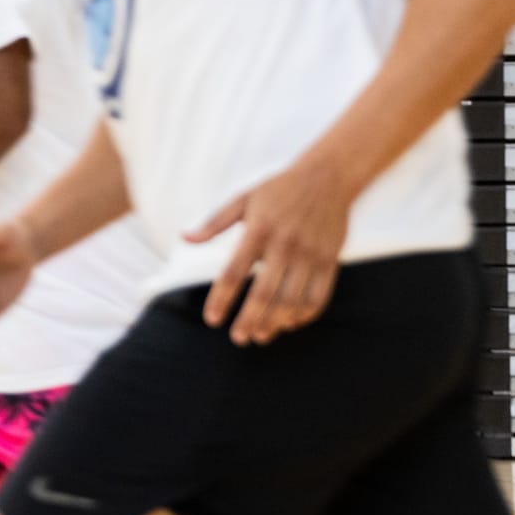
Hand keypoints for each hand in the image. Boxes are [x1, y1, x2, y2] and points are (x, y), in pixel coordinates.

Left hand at [186, 159, 353, 345]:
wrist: (328, 176)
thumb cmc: (279, 189)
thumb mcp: (243, 199)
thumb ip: (214, 222)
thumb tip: (184, 238)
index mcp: (259, 229)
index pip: (235, 271)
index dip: (222, 298)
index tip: (212, 319)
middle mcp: (286, 243)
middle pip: (266, 292)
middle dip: (249, 319)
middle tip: (238, 338)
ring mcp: (310, 253)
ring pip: (293, 299)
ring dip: (276, 322)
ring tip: (260, 335)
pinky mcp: (330, 259)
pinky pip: (319, 296)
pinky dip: (304, 314)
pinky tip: (290, 323)